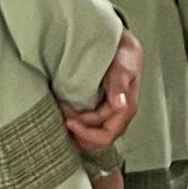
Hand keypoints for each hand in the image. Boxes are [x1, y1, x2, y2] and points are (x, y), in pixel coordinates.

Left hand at [61, 33, 143, 158]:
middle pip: (98, 142)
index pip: (106, 135)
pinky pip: (88, 128)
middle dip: (79, 134)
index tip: (68, 119)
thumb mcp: (122, 67)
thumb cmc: (123, 55)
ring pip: (92, 138)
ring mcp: (109, 116)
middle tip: (62, 118)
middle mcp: (118, 117)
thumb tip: (120, 105)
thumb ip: (119, 85)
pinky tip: (65, 116)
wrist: (121, 45)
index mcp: (126, 110)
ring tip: (61, 116)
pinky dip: (76, 127)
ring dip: (76, 133)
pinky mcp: (100, 111)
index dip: (86, 132)